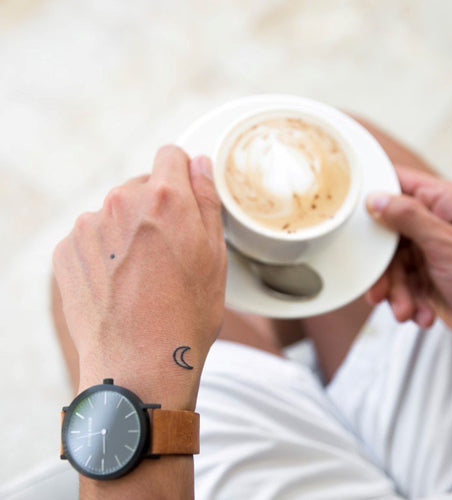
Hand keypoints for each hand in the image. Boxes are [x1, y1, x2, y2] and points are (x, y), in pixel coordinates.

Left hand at [53, 146, 226, 408]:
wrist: (139, 365)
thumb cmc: (186, 314)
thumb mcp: (215, 255)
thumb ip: (207, 199)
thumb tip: (199, 163)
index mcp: (164, 198)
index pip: (171, 155)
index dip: (183, 174)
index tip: (185, 198)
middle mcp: (120, 202)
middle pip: (141, 185)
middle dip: (156, 207)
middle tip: (167, 251)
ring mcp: (87, 226)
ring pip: (115, 212)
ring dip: (128, 229)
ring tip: (141, 273)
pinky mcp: (65, 251)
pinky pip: (91, 236)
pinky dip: (104, 250)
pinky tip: (118, 283)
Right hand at [365, 166, 451, 349]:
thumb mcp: (446, 244)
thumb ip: (408, 217)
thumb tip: (375, 198)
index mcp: (443, 202)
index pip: (398, 183)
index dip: (372, 192)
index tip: (349, 210)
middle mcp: (434, 223)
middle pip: (386, 233)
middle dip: (382, 267)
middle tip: (379, 288)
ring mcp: (430, 251)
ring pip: (391, 264)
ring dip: (395, 291)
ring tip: (405, 310)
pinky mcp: (428, 277)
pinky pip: (402, 284)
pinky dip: (407, 302)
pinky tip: (421, 313)